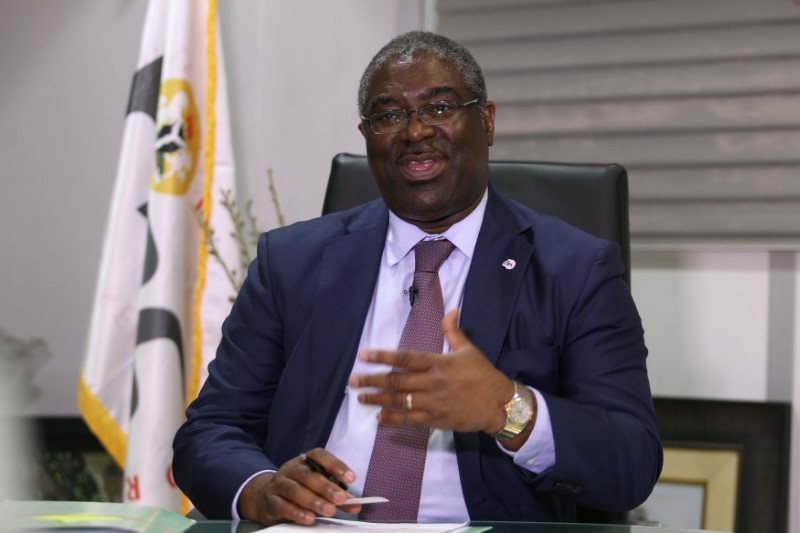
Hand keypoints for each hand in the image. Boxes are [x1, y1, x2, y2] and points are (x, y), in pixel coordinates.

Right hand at [237, 448, 360, 524]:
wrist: (266, 496)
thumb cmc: (299, 489)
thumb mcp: (317, 487)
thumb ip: (337, 495)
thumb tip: (355, 504)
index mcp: (305, 460)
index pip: (320, 456)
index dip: (336, 465)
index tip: (350, 478)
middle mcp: (291, 469)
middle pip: (309, 475)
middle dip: (327, 487)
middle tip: (341, 499)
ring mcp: (279, 484)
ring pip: (295, 490)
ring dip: (314, 501)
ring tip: (329, 510)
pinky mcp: (271, 501)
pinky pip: (283, 506)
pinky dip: (297, 512)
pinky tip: (310, 518)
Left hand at [349, 309, 513, 433]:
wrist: (499, 404)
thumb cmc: (483, 375)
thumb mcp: (468, 349)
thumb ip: (453, 330)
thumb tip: (452, 309)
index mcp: (438, 362)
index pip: (405, 358)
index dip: (382, 356)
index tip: (363, 356)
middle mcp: (432, 382)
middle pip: (396, 381)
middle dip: (372, 380)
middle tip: (353, 380)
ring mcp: (433, 403)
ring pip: (399, 401)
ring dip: (377, 399)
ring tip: (360, 397)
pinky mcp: (436, 420)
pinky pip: (409, 420)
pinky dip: (393, 419)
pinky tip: (379, 417)